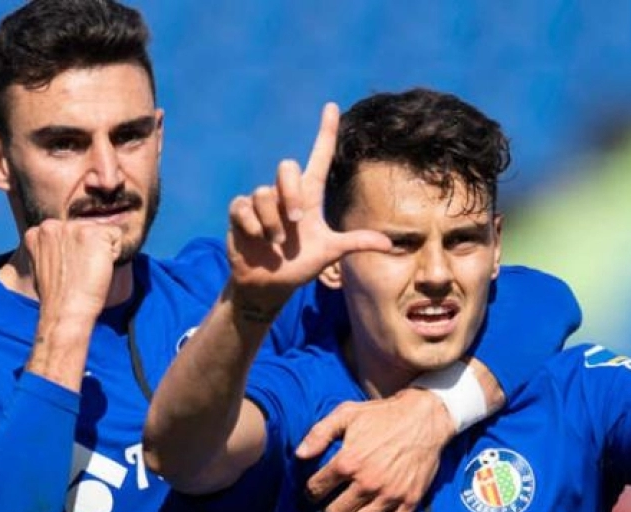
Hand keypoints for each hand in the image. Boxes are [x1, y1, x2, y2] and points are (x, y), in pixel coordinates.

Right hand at [25, 217, 120, 321]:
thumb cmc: (57, 297)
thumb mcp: (43, 266)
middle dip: (88, 249)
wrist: (65, 312)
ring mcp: (72, 228)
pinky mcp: (93, 234)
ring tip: (86, 272)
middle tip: (78, 273)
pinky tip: (98, 270)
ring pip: (101, 233)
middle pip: (86, 229)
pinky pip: (116, 236)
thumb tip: (67, 246)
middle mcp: (51, 225)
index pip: (69, 232)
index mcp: (37, 232)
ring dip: (101, 252)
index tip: (68, 270)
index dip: (75, 252)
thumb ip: (52, 249)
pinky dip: (114, 254)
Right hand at [226, 103, 389, 309]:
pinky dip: (251, 224)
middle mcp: (284, 195)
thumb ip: (356, 243)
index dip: (326, 132)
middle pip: (286, 167)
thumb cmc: (299, 265)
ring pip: (263, 193)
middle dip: (290, 192)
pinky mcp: (240, 213)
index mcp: (308, 198)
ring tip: (276, 243)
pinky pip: (242, 206)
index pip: (319, 157)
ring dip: (271, 222)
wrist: (268, 285)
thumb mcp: (329, 253)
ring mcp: (261, 203)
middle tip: (294, 220)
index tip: (332, 107)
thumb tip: (390, 245)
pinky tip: (257, 239)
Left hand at [298, 389, 454, 511]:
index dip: (310, 493)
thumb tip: (299, 455)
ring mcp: (387, 495)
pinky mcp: (407, 502)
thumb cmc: (383, 415)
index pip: (317, 489)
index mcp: (347, 461)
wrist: (424, 419)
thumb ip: (320, 433)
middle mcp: (365, 483)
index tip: (312, 493)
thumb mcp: (347, 413)